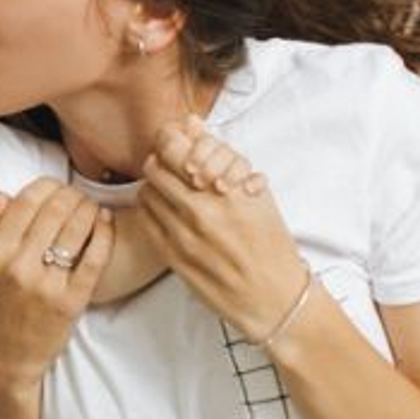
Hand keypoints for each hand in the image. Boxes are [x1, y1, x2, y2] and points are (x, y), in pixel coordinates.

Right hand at [0, 178, 113, 388]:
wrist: (8, 354)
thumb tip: (3, 195)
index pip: (26, 202)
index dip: (47, 186)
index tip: (55, 187)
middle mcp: (19, 266)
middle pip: (55, 210)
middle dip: (71, 194)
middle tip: (77, 195)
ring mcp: (47, 284)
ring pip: (77, 228)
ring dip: (89, 209)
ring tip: (91, 206)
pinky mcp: (72, 300)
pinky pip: (95, 257)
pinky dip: (104, 233)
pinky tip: (105, 222)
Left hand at [139, 121, 305, 341]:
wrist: (273, 296)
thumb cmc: (269, 242)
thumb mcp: (254, 193)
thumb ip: (218, 156)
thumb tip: (190, 122)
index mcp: (228, 190)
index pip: (178, 149)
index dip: (170, 140)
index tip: (174, 141)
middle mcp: (203, 210)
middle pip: (156, 167)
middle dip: (161, 160)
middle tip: (169, 165)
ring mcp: (184, 235)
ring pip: (147, 192)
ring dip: (154, 185)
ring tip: (170, 190)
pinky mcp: (172, 256)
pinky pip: (146, 220)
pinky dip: (151, 210)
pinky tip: (166, 212)